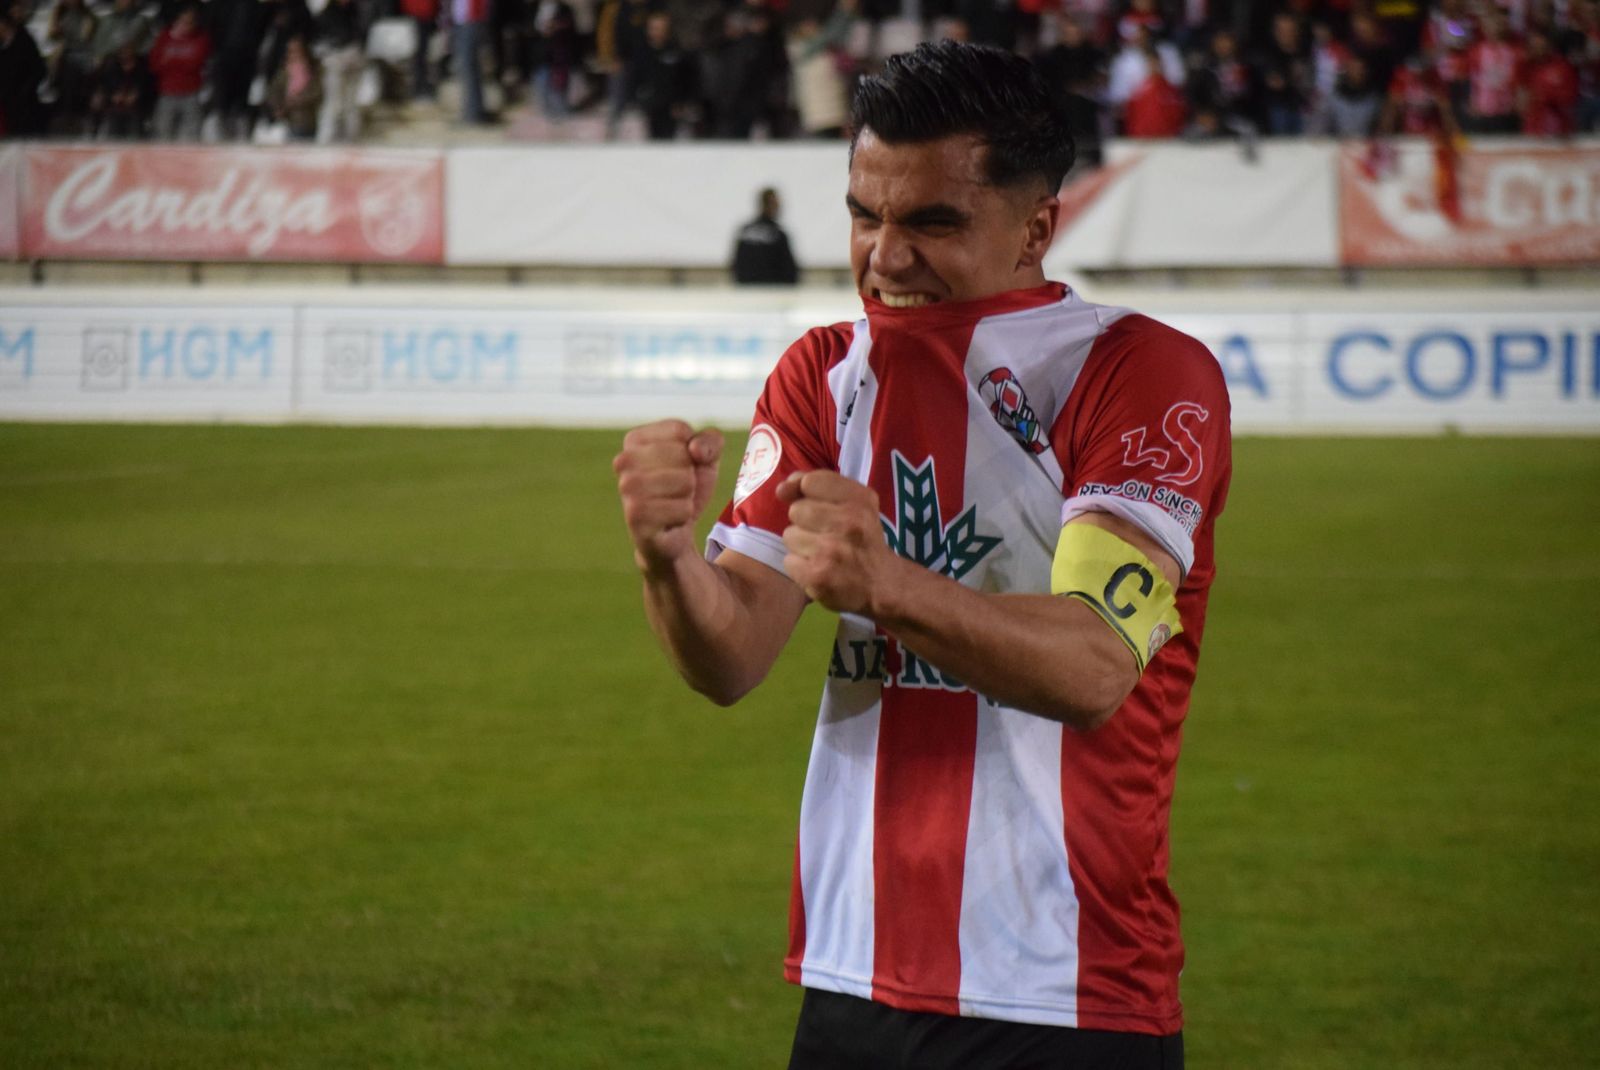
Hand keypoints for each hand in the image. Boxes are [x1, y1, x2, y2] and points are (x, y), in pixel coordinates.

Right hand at [613, 420, 723, 576]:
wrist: (674, 533)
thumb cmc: (684, 489)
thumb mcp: (706, 459)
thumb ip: (711, 441)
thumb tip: (695, 449)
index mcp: (635, 439)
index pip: (680, 430)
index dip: (693, 451)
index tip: (682, 466)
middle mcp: (624, 460)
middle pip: (683, 456)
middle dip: (690, 475)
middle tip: (677, 489)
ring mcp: (627, 488)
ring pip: (684, 481)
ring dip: (688, 496)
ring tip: (674, 503)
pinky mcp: (635, 516)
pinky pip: (682, 509)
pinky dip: (684, 515)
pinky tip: (670, 520)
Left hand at [778, 470, 894, 614]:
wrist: (883, 584)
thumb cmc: (863, 539)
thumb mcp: (856, 503)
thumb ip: (819, 485)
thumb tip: (782, 489)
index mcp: (859, 500)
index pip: (810, 482)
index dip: (806, 493)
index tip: (817, 507)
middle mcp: (848, 522)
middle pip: (796, 510)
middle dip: (805, 523)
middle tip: (825, 535)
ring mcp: (831, 551)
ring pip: (790, 536)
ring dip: (801, 546)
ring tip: (822, 554)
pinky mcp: (818, 576)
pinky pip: (789, 561)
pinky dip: (800, 567)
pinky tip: (818, 570)